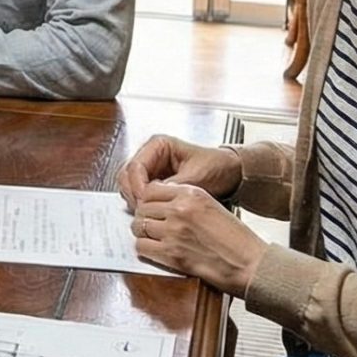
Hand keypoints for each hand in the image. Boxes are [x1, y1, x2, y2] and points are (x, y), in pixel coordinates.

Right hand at [116, 135, 244, 208]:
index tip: (145, 201)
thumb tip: (154, 197)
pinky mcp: (153, 182)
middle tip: (143, 209)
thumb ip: (173, 186)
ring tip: (148, 211)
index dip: (138, 186)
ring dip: (135, 199)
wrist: (230, 173)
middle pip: (126, 175)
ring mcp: (151, 169)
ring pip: (128, 185)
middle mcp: (151, 155)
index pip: (136, 166)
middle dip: (133, 193)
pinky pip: (138, 193)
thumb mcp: (197, 176)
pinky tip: (152, 211)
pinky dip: (141, 203)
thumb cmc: (217, 167)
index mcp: (159, 145)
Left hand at [130, 181, 267, 293]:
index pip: (152, 189)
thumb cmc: (236, 239)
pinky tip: (154, 250)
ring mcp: (174, 232)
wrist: (249, 264)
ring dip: (142, 232)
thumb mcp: (212, 206)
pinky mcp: (171, 254)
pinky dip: (144, 249)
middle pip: (143, 207)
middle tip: (151, 224)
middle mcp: (180, 210)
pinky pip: (142, 247)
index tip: (150, 207)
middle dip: (144, 216)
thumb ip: (186, 201)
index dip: (148, 200)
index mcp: (192, 194)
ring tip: (152, 237)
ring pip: (139, 226)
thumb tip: (162, 202)